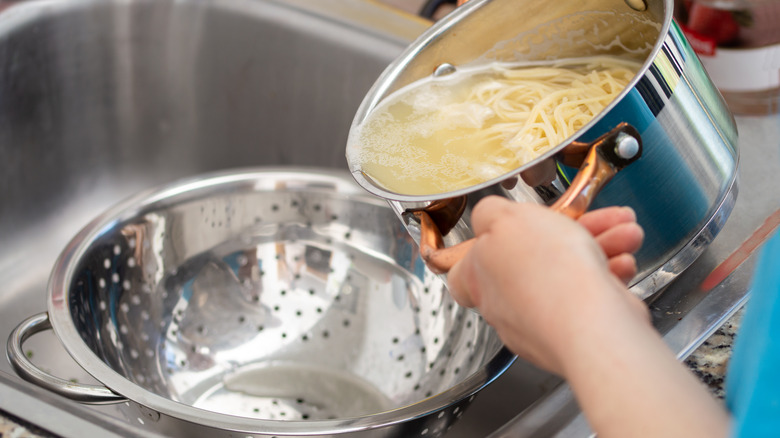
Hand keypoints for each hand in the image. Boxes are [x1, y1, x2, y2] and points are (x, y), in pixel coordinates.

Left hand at [447, 196, 647, 374]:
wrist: (593, 324)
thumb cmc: (547, 275)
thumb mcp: (506, 218)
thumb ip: (489, 212)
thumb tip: (486, 216)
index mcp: (480, 279)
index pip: (466, 269)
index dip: (483, 248)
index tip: (501, 233)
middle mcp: (507, 305)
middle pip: (531, 258)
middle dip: (567, 232)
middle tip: (590, 219)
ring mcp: (543, 321)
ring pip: (568, 273)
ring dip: (599, 246)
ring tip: (624, 232)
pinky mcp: (577, 330)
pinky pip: (592, 295)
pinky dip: (609, 274)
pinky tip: (623, 260)